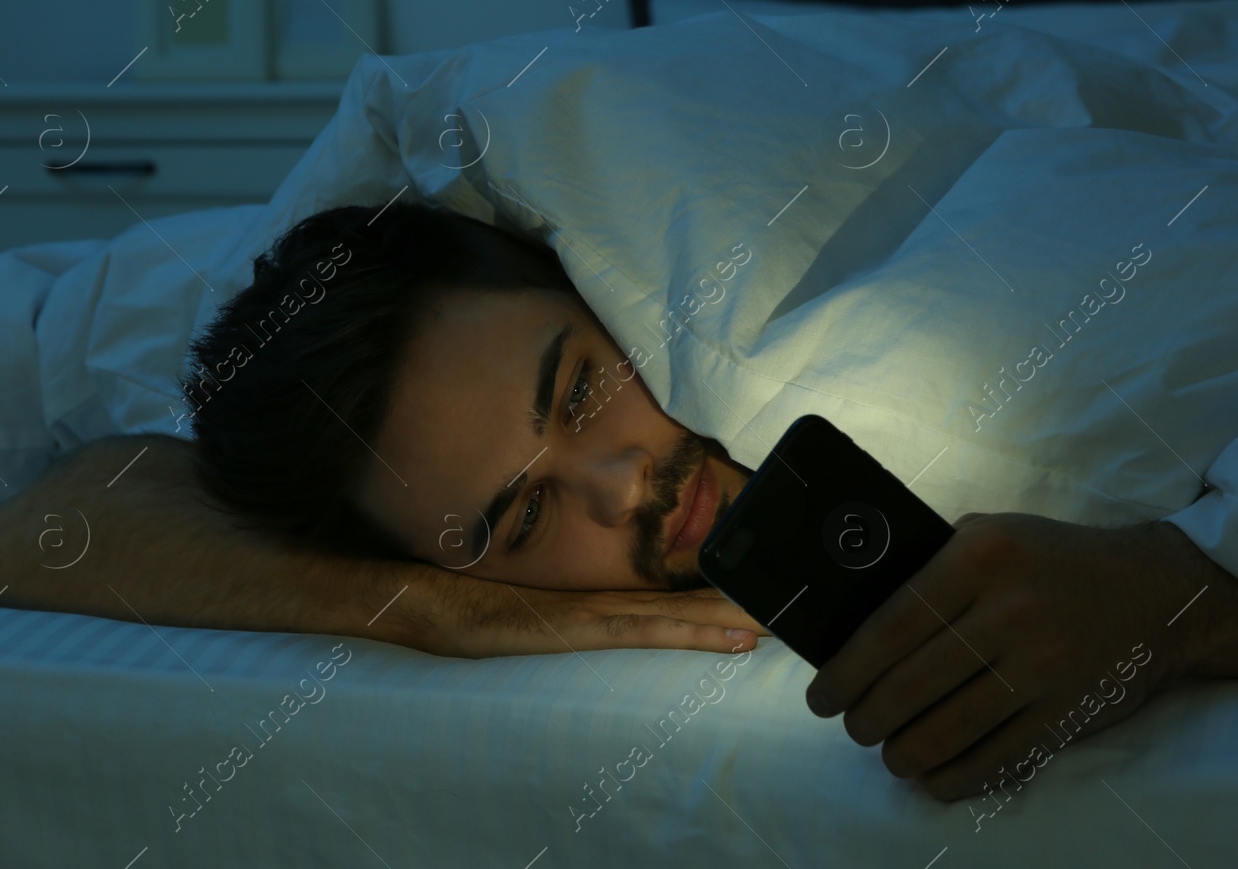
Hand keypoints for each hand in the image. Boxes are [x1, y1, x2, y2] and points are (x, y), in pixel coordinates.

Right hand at [446, 581, 770, 658]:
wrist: (432, 601)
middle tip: (805, 604)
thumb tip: (603, 632)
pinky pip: (654, 631)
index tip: (776, 599)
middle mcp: (614, 600)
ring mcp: (602, 610)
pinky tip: (738, 639)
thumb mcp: (537, 622)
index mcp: (606, 600)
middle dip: (750, 603)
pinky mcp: (587, 626)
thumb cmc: (479, 612)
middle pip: (698, 600)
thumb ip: (577, 624)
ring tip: (792, 618)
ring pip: (690, 612)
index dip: (731, 599)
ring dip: (743, 616)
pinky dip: (701, 634)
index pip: (682, 599)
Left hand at [804, 512, 1195, 800]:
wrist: (1159, 590)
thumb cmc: (1053, 559)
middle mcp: (1011, 610)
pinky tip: (934, 776)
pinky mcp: (1070, 711)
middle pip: (911, 684)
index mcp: (980, 556)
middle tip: (854, 726)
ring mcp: (1043, 665)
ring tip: (889, 753)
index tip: (821, 696)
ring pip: (948, 729)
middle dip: (866, 718)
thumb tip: (858, 618)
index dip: (847, 671)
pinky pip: (997, 758)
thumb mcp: (991, 533)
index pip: (892, 625)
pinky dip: (954, 776)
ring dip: (903, 753)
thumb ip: (930, 565)